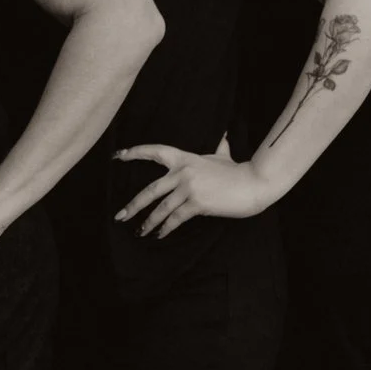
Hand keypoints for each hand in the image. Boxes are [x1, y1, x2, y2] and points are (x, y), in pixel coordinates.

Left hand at [113, 137, 275, 237]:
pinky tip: (159, 235)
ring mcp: (189, 187)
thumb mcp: (223, 156)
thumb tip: (225, 134)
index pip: (155, 152)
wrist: (254, 183)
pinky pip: (176, 218)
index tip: (117, 157)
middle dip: (133, 206)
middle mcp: (183, 172)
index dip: (135, 153)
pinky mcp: (198, 203)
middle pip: (151, 190)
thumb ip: (219, 146)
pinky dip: (166, 228)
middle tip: (119, 216)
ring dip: (149, 222)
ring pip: (162, 208)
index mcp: (185, 158)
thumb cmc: (238, 172)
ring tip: (140, 232)